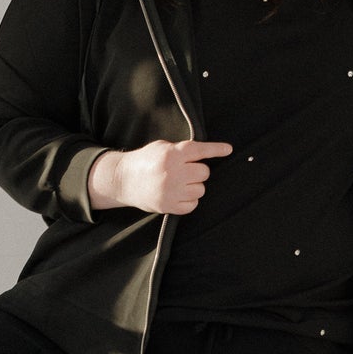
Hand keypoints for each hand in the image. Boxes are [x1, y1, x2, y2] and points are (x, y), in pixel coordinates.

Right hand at [102, 139, 232, 215]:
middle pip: (204, 173)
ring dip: (194, 186)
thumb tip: (206, 154)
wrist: (124, 180)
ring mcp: (171, 191)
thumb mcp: (161, 147)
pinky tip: (178, 193)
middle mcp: (173, 173)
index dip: (216, 149)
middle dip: (198, 171)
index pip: (200, 151)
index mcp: (171, 155)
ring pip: (201, 189)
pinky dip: (189, 200)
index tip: (228, 149)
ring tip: (180, 183)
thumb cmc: (145, 161)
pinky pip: (193, 204)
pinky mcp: (169, 206)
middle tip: (185, 170)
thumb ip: (182, 150)